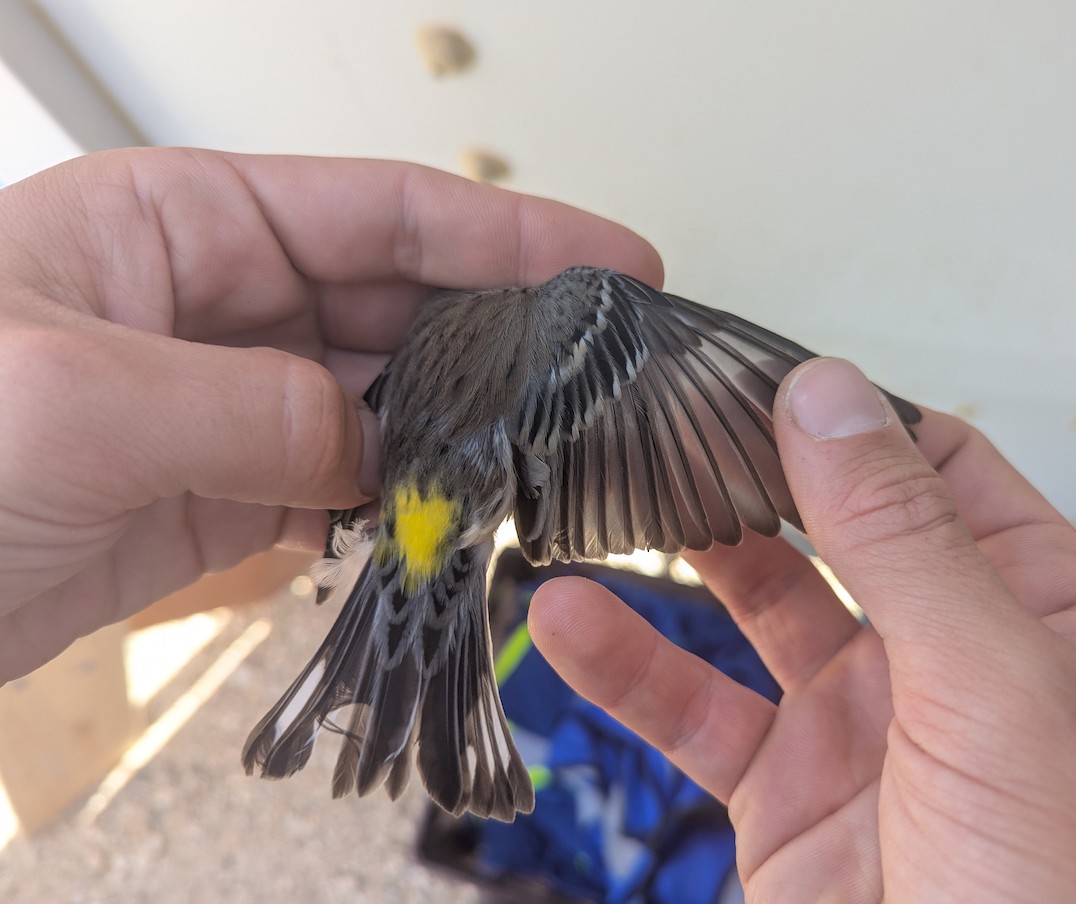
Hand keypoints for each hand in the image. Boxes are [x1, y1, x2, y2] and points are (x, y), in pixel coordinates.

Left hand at [0, 148, 661, 681]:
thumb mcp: (81, 399)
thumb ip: (258, 409)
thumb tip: (373, 444)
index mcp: (178, 225)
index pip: (379, 211)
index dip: (509, 232)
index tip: (608, 259)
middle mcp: (212, 305)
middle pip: (395, 306)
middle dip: (500, 339)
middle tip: (594, 375)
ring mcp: (223, 404)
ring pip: (379, 404)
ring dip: (455, 436)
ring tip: (536, 460)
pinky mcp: (219, 496)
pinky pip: (341, 487)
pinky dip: (398, 508)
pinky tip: (445, 521)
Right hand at [530, 357, 1075, 901]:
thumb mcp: (1000, 688)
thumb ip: (906, 536)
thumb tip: (831, 394)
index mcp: (1042, 616)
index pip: (940, 468)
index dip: (851, 414)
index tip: (753, 367)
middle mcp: (952, 662)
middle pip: (835, 528)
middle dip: (752, 472)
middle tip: (657, 414)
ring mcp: (865, 732)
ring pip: (754, 613)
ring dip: (678, 558)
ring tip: (603, 495)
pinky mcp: (788, 803)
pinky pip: (697, 715)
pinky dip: (627, 667)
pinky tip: (568, 619)